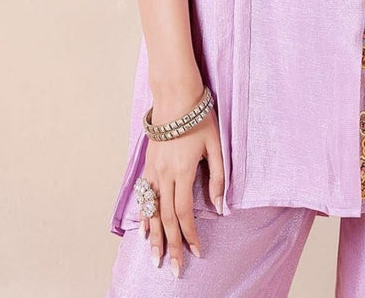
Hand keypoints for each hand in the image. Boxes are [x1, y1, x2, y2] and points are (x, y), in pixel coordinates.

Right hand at [140, 94, 224, 278]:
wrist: (175, 95)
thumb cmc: (199, 117)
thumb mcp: (216, 145)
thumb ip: (219, 178)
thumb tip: (221, 208)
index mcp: (183, 171)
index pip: (185, 213)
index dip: (190, 235)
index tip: (196, 252)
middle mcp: (165, 174)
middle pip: (166, 218)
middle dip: (170, 245)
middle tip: (172, 269)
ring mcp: (154, 169)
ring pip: (151, 210)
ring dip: (153, 236)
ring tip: (154, 257)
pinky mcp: (149, 163)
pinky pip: (144, 196)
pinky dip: (144, 215)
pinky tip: (143, 228)